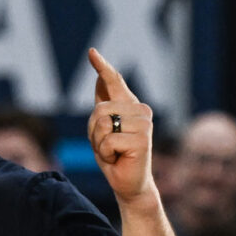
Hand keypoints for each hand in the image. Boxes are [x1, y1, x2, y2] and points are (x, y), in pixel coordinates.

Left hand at [86, 48, 156, 205]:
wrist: (128, 183)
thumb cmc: (115, 155)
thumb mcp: (103, 129)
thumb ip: (104, 105)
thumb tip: (99, 79)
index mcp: (130, 106)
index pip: (114, 81)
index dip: (102, 67)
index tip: (92, 52)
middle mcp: (141, 111)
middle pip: (99, 109)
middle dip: (94, 132)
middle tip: (107, 146)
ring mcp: (144, 124)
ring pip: (101, 124)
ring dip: (99, 144)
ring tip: (113, 152)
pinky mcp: (142, 140)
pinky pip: (107, 141)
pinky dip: (105, 154)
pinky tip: (118, 159)